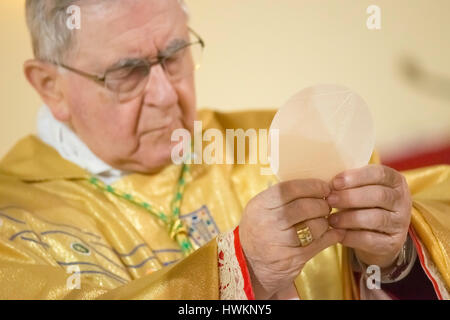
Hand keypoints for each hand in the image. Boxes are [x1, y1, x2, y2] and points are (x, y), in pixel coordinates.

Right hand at [239, 179, 345, 298]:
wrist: (250, 265)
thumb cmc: (259, 231)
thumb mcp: (260, 209)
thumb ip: (280, 197)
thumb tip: (314, 185)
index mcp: (259, 206)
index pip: (288, 189)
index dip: (311, 186)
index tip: (323, 187)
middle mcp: (268, 222)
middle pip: (304, 207)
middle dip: (321, 204)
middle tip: (325, 205)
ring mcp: (281, 242)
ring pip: (315, 225)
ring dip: (325, 221)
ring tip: (323, 220)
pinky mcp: (294, 258)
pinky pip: (320, 243)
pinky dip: (332, 236)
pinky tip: (333, 232)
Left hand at [327, 164, 411, 268]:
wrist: (376, 236)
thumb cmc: (363, 204)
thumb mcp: (361, 189)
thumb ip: (349, 183)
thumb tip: (325, 183)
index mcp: (395, 181)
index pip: (380, 173)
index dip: (356, 177)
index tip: (335, 182)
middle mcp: (402, 201)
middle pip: (379, 195)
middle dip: (350, 197)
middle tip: (329, 200)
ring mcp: (400, 224)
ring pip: (376, 218)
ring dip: (349, 218)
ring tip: (331, 219)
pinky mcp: (392, 244)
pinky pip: (370, 239)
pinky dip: (351, 236)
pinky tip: (337, 233)